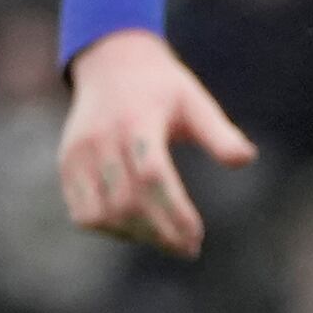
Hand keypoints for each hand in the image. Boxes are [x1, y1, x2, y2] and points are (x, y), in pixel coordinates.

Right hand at [59, 29, 255, 256]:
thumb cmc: (163, 88)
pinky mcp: (67, 165)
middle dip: (160, 233)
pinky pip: (83, 213)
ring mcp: (78, 153)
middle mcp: (102, 138)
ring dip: (135, 236)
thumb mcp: (195, 102)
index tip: (197, 236)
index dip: (175, 211)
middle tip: (188, 249)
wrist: (112, 63)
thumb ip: (219, 133)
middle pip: (126, 201)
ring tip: (166, 241)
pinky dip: (110, 229)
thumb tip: (246, 160)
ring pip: (101, 214)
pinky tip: (138, 231)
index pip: (153, 175)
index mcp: (137, 120)